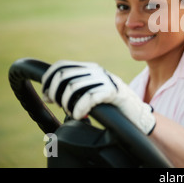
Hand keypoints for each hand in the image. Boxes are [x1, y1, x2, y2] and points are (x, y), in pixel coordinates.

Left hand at [41, 60, 155, 134]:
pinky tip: (81, 116)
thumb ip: (75, 89)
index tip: (46, 96)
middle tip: (59, 106)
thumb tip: (49, 95)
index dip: (48, 80)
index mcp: (90, 68)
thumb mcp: (92, 92)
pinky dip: (79, 109)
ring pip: (73, 88)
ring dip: (67, 104)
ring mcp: (106, 80)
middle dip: (54, 93)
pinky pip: (88, 97)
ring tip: (73, 113)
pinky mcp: (113, 91)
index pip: (61, 66)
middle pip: (63, 76)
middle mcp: (97, 70)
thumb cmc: (112, 106)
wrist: (137, 114)